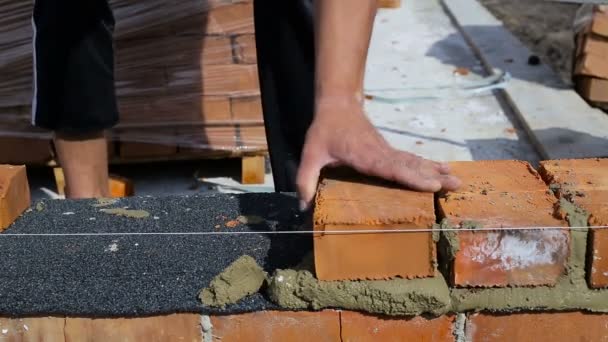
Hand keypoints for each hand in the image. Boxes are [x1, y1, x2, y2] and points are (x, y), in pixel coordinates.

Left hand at [296, 97, 461, 210]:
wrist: (338, 104)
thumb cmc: (324, 131)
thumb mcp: (310, 154)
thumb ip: (305, 179)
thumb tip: (302, 206)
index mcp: (364, 155)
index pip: (391, 167)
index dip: (411, 177)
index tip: (431, 184)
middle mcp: (381, 153)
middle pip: (409, 166)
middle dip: (433, 176)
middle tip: (456, 185)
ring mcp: (387, 151)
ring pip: (414, 162)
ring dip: (435, 170)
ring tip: (457, 180)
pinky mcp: (389, 151)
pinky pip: (411, 161)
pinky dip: (428, 166)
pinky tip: (442, 171)